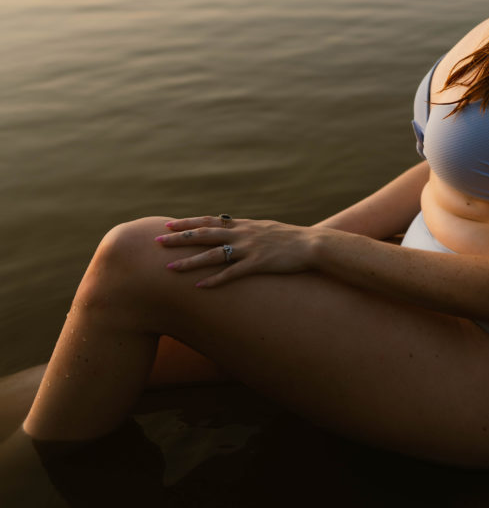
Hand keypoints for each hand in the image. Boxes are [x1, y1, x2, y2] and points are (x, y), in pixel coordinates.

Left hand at [155, 215, 316, 287]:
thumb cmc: (290, 239)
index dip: (188, 223)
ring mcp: (249, 248)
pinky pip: (232, 273)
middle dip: (179, 238)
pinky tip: (200, 286)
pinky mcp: (258, 264)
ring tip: (170, 267)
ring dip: (190, 261)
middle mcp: (242, 234)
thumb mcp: (265, 228)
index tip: (168, 224)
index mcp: (243, 225)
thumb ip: (247, 230)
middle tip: (157, 241)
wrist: (312, 244)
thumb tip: (233, 230)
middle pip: (204, 234)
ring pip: (213, 254)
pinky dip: (215, 280)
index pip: (209, 221)